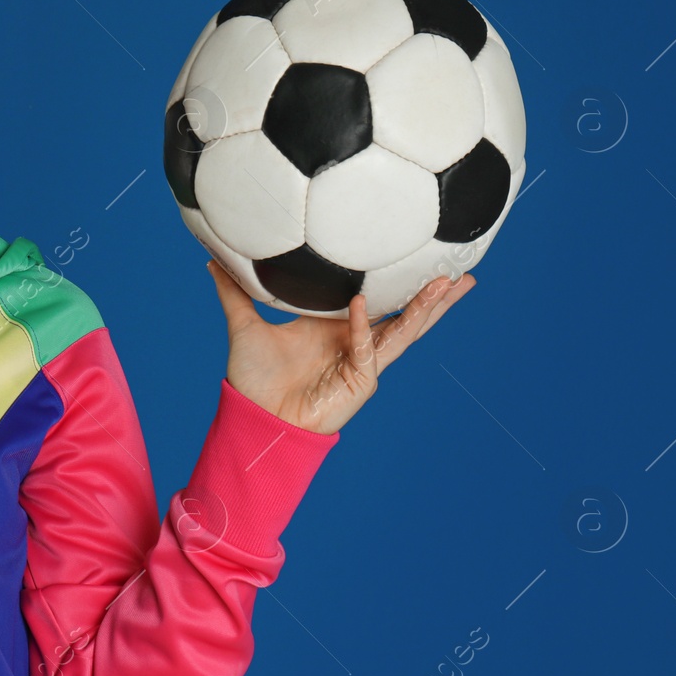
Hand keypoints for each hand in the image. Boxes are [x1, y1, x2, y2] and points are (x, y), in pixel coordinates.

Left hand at [205, 259, 475, 433]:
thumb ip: (234, 293)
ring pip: (402, 332)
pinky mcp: (358, 382)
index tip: (423, 258)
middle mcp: (355, 343)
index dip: (401, 284)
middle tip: (462, 272)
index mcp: (337, 327)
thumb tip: (213, 261)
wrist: (253, 417)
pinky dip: (361, 328)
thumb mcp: (243, 324)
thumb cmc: (252, 378)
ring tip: (448, 285)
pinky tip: (360, 305)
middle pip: (404, 316)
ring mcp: (362, 363)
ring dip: (424, 310)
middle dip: (434, 297)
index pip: (378, 301)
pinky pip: (364, 349)